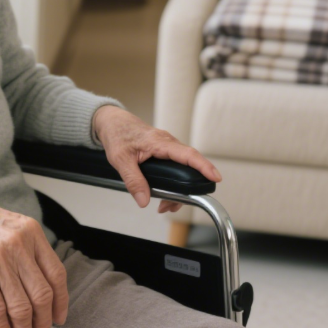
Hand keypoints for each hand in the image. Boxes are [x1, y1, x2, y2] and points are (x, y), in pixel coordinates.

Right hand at [0, 185, 68, 327]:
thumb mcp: (11, 226)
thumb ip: (29, 250)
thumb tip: (43, 290)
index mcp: (31, 232)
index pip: (56, 274)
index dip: (61, 302)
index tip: (59, 317)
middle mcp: (18, 245)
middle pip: (42, 295)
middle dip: (43, 321)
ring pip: (21, 307)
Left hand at [92, 105, 222, 213]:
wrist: (112, 121)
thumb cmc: (117, 134)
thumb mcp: (120, 159)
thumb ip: (133, 180)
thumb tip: (144, 200)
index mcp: (159, 142)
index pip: (187, 154)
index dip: (203, 166)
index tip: (215, 177)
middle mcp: (167, 142)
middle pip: (188, 166)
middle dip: (187, 189)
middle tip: (172, 206)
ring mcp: (166, 146)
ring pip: (182, 167)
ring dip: (178, 187)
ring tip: (165, 204)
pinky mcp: (164, 150)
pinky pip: (176, 165)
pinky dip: (174, 180)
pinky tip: (165, 193)